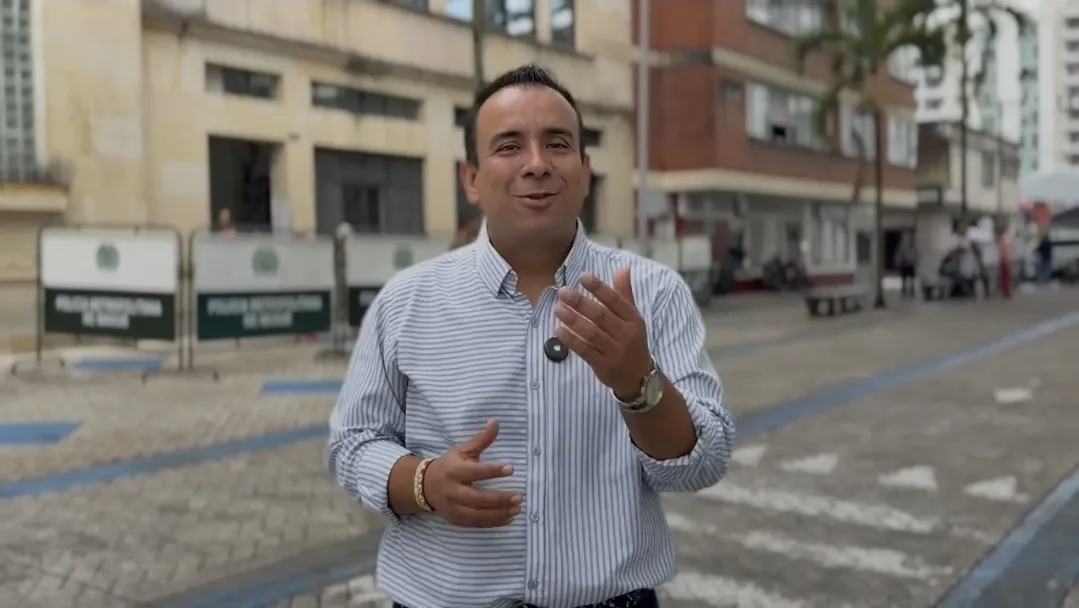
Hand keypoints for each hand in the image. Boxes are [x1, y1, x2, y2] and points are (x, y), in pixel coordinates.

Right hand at [423, 420, 521, 527]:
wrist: (425, 486)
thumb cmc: (450, 465)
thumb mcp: (463, 450)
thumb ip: (481, 440)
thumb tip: (496, 423)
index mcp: (455, 471)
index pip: (476, 472)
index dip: (493, 470)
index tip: (511, 469)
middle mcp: (453, 491)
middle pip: (478, 498)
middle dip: (500, 499)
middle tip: (519, 496)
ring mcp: (454, 508)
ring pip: (478, 515)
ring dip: (500, 513)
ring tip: (517, 509)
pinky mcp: (457, 520)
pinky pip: (476, 523)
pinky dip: (493, 523)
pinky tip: (508, 519)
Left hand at [554, 268, 651, 399]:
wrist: (639, 376)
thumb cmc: (632, 341)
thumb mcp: (633, 317)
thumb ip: (624, 294)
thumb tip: (623, 267)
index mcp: (633, 319)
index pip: (615, 300)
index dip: (599, 288)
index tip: (583, 276)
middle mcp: (625, 334)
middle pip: (601, 316)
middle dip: (581, 303)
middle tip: (563, 292)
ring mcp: (615, 351)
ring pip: (592, 333)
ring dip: (573, 320)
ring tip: (557, 309)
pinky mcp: (604, 366)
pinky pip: (585, 351)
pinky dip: (572, 341)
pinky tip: (558, 330)